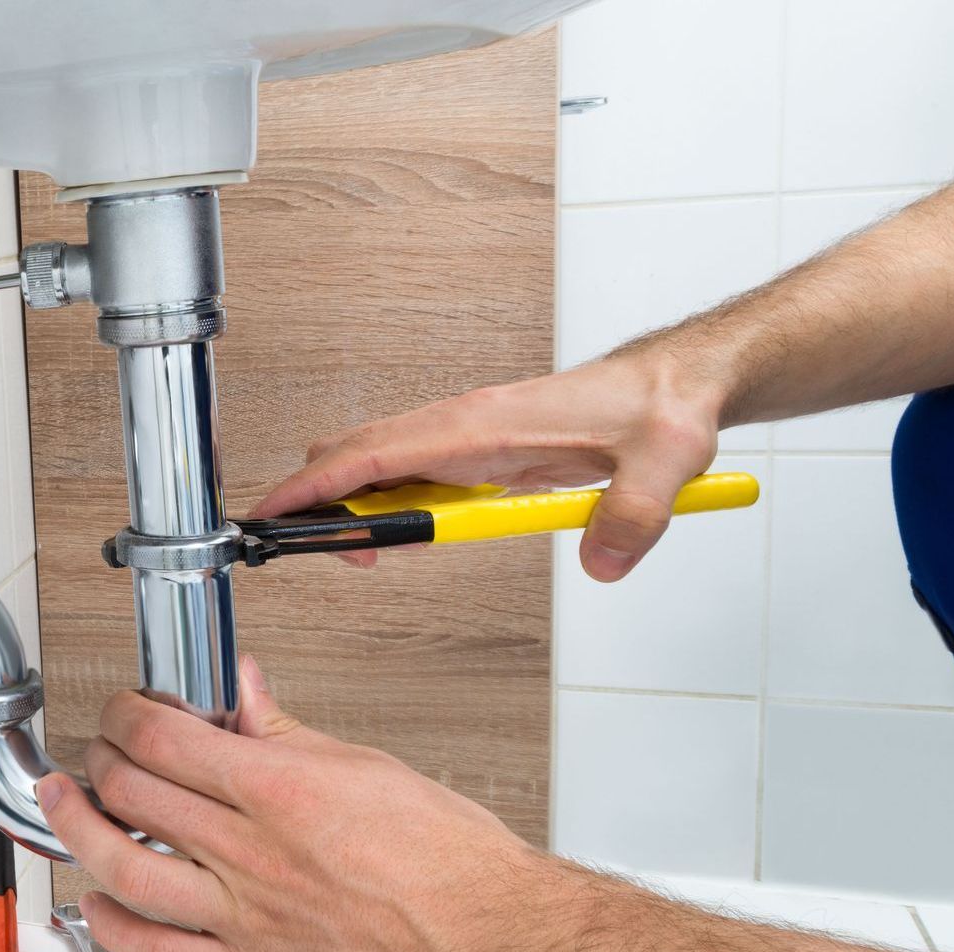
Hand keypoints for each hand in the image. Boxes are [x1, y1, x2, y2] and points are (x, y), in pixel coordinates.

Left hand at [38, 657, 571, 951]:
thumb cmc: (458, 870)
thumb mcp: (373, 771)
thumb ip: (293, 736)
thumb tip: (248, 695)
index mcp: (283, 791)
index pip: (166, 739)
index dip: (126, 716)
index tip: (123, 711)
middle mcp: (255, 855)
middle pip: (135, 795)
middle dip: (101, 762)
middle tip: (97, 753)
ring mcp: (247, 920)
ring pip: (126, 869)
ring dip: (80, 830)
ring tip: (65, 806)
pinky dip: (114, 924)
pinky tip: (98, 902)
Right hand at [253, 353, 723, 580]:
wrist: (676, 385)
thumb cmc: (662, 411)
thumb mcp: (662, 464)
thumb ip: (633, 516)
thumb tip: (601, 564)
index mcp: (483, 424)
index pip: (374, 453)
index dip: (317, 485)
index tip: (276, 512)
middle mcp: (462, 424)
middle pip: (356, 454)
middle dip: (323, 503)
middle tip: (332, 555)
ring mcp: (466, 436)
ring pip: (378, 464)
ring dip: (360, 508)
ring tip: (372, 554)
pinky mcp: (479, 451)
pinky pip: (412, 474)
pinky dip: (394, 505)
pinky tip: (417, 534)